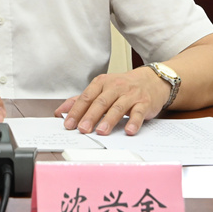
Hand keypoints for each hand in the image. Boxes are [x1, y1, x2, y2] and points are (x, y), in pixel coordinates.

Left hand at [54, 67, 168, 135]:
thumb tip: (61, 112)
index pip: (86, 97)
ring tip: (101, 132)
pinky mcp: (144, 103)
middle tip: (82, 129)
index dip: (77, 111)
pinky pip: (138, 113)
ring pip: (118, 107)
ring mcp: (130, 95)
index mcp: (102, 83)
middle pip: (100, 102)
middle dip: (90, 116)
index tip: (69, 124)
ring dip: (109, 120)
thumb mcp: (101, 89)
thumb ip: (81, 100)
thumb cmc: (123, 87)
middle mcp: (115, 87)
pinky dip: (133, 122)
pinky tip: (128, 130)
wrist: (152, 80)